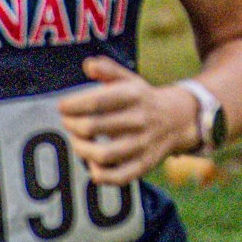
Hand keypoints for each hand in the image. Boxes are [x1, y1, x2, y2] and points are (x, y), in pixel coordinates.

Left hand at [59, 56, 202, 185]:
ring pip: (102, 155)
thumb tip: (88, 64)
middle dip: (72, 125)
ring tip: (76, 140)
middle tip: (67, 121)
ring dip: (80, 148)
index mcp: (135, 95)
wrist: (179, 119)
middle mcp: (140, 120)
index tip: (62, 106)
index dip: (73, 105)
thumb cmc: (143, 99)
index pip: (97, 101)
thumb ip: (108, 70)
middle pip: (93, 127)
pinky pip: (117, 177)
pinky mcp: (144, 165)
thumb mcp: (130, 79)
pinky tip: (92, 161)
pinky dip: (99, 172)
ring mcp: (142, 144)